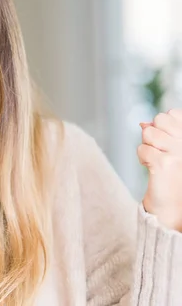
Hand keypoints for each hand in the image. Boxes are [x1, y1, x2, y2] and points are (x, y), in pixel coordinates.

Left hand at [138, 108, 181, 231]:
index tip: (167, 143)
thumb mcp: (173, 150)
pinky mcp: (164, 163)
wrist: (176, 206)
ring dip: (148, 146)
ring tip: (157, 160)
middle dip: (154, 133)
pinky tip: (152, 168)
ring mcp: (178, 152)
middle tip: (160, 151)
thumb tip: (144, 123)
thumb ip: (164, 133)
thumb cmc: (174, 176)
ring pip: (148, 132)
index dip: (164, 125)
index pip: (173, 114)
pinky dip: (142, 157)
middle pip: (160, 119)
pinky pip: (142, 148)